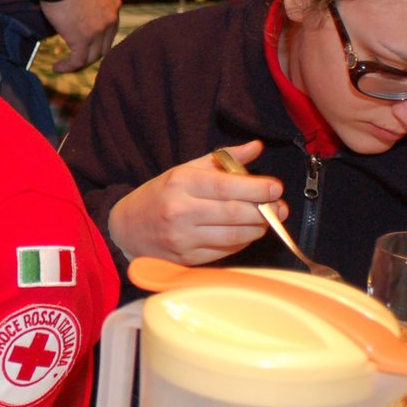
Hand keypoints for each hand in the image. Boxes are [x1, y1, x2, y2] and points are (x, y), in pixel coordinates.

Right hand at [43, 0, 119, 71]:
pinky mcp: (82, 40)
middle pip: (104, 47)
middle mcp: (111, 19)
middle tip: (75, 57)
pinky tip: (57, 67)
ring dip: (78, 64)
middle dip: (90, 54)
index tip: (85, 44)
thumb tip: (76, 6)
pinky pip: (77, 61)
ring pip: (92, 57)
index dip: (98, 40)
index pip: (110, 30)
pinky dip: (68, 67)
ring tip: (64, 65)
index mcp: (114, 4)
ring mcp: (98, 31)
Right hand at [106, 139, 286, 264]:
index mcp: (181, 183)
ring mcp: (183, 238)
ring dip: (257, 229)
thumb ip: (223, 159)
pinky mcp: (186, 258)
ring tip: (265, 220)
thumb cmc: (159, 195)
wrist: (126, 227)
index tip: (275, 188)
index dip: (256, 188)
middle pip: (235, 213)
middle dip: (264, 211)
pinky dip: (241, 242)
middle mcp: (181, 211)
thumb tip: (255, 148)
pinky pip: (225, 252)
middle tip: (279, 207)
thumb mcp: (185, 170)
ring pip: (234, 236)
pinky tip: (245, 233)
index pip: (226, 186)